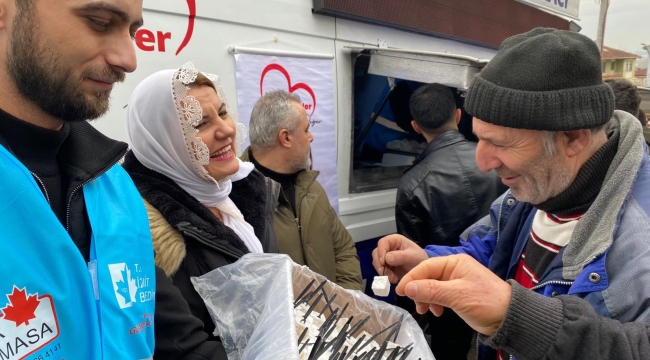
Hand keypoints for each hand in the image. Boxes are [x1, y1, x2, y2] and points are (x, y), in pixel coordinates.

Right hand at [371, 234, 428, 283]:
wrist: (423, 270)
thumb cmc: (419, 259)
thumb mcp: (412, 256)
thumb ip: (401, 256)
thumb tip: (387, 258)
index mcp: (395, 240)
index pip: (382, 243)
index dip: (381, 251)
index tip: (383, 262)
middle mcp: (388, 248)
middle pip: (376, 253)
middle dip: (380, 265)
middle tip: (387, 274)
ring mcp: (386, 258)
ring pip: (376, 263)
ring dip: (383, 272)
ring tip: (393, 278)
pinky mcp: (386, 267)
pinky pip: (380, 271)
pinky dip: (385, 276)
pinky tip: (394, 279)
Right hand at [396, 254, 511, 335]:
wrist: (509, 318)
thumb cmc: (486, 301)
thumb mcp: (456, 295)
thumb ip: (431, 290)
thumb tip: (407, 287)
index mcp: (455, 262)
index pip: (426, 266)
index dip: (411, 278)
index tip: (399, 290)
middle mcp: (454, 269)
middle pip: (427, 277)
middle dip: (419, 290)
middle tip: (415, 305)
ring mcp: (456, 282)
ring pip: (432, 287)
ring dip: (426, 298)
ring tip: (425, 310)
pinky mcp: (459, 294)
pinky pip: (440, 295)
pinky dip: (435, 303)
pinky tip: (437, 312)